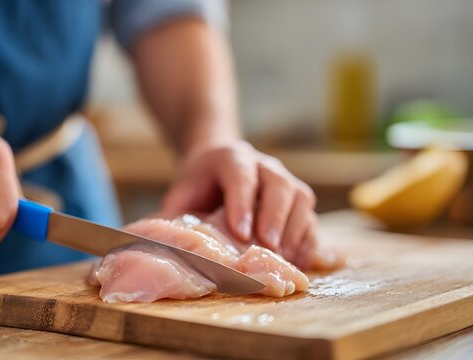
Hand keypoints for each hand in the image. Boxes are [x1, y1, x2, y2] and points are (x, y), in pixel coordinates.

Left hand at [162, 140, 316, 265]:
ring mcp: (284, 180)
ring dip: (295, 229)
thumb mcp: (181, 193)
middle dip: (274, 216)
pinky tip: (298, 260)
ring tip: (285, 258)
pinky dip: (307, 239)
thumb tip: (162, 246)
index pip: (241, 176)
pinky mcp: (297, 200)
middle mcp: (263, 165)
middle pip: (278, 184)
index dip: (243, 204)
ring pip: (300, 197)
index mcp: (231, 158)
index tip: (241, 232)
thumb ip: (175, 214)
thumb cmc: (198, 184)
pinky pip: (310, 216)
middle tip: (268, 245)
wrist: (218, 163)